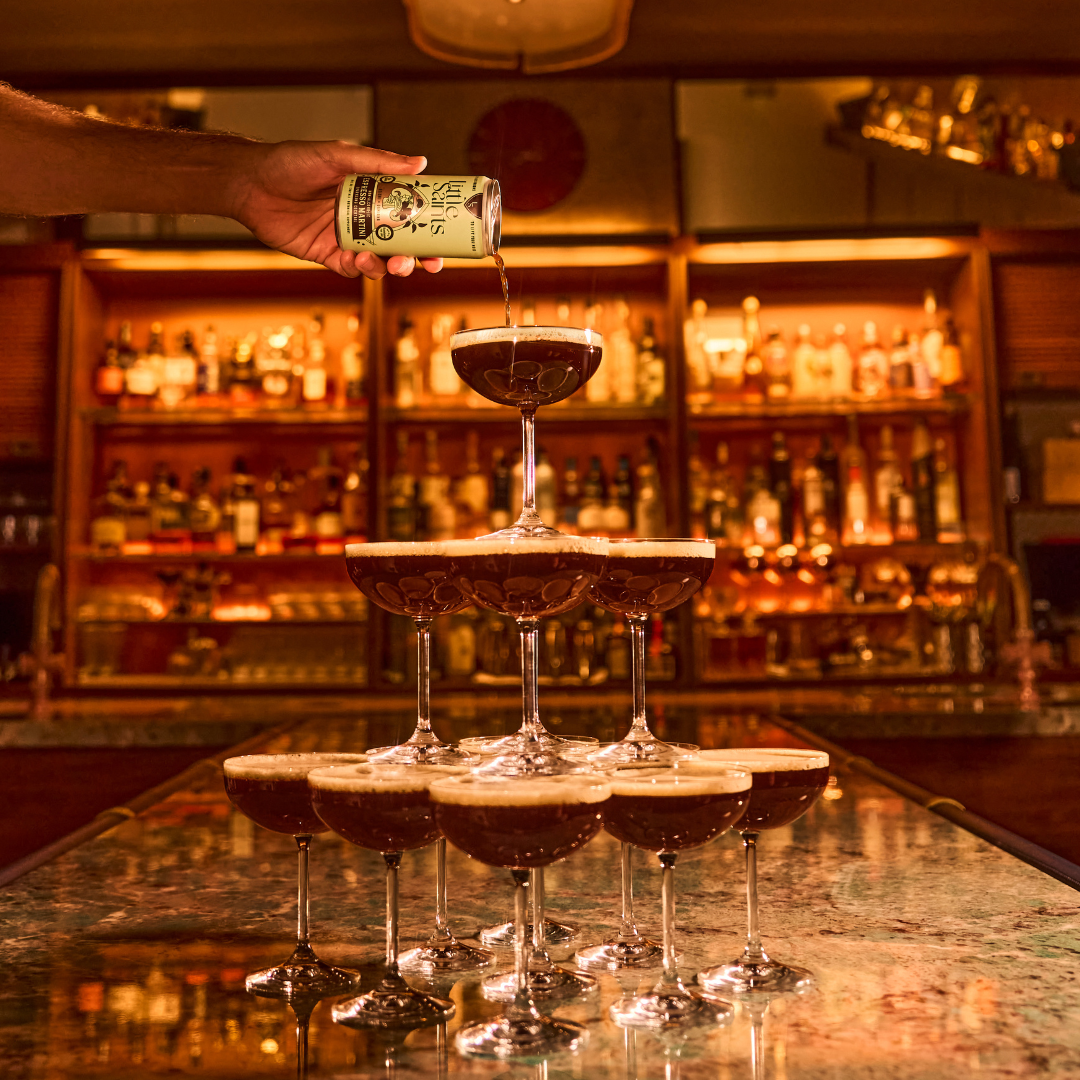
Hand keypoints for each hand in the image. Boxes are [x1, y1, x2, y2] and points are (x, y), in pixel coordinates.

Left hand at [230, 141, 444, 279]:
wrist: (249, 184)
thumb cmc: (291, 162)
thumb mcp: (337, 156)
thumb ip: (378, 162)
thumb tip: (420, 164)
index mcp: (371, 192)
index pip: (409, 211)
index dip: (430, 226)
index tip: (447, 236)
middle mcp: (362, 216)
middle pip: (401, 242)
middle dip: (417, 256)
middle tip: (426, 262)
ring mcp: (346, 237)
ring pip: (380, 260)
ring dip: (392, 265)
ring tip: (391, 262)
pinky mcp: (327, 255)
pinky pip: (351, 269)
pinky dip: (360, 269)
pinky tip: (357, 260)